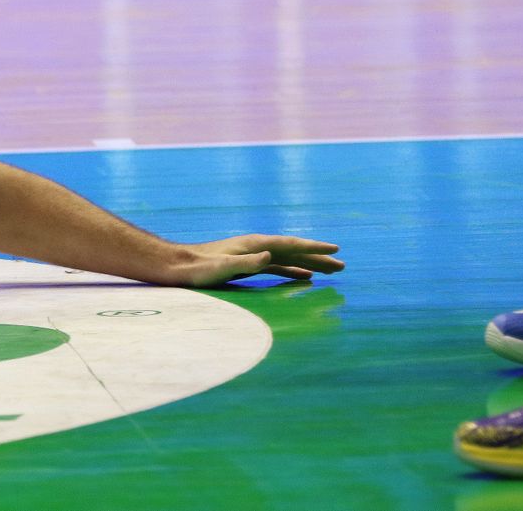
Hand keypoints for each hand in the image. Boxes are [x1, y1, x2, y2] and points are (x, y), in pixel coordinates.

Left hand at [175, 235, 344, 286]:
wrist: (178, 267)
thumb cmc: (198, 269)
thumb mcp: (222, 267)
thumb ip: (246, 263)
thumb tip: (270, 256)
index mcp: (254, 245)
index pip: (291, 244)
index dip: (314, 247)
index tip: (336, 248)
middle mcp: (256, 247)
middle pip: (294, 251)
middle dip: (319, 257)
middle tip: (343, 265)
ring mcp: (252, 256)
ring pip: (289, 259)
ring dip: (310, 264)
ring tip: (332, 271)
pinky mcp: (247, 266)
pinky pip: (278, 268)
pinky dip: (294, 271)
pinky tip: (304, 277)